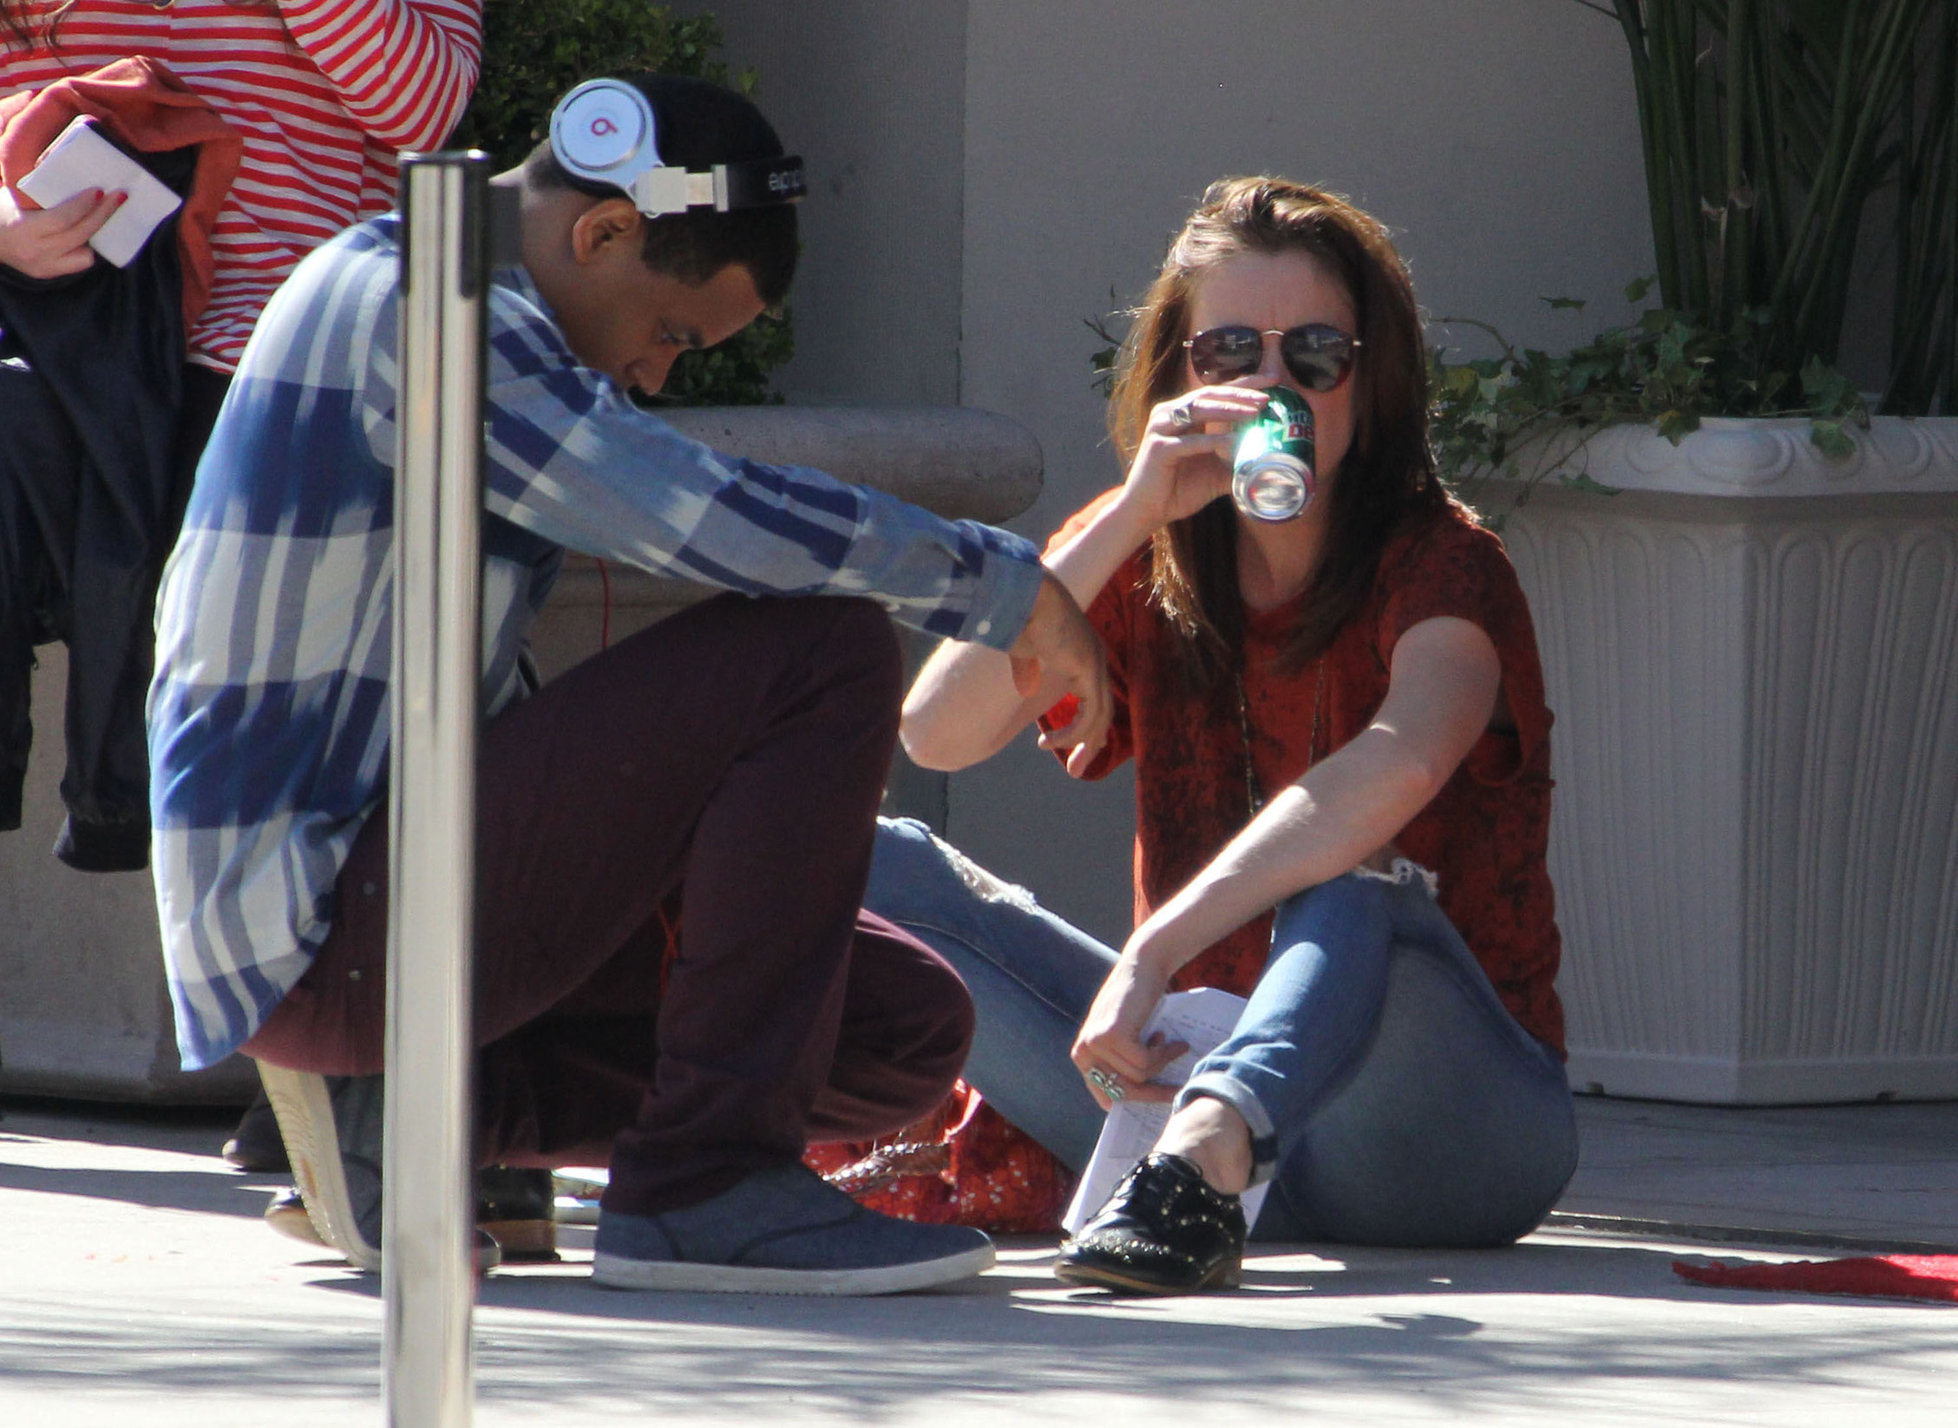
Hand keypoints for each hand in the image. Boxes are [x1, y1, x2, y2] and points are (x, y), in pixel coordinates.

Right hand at [0, 185, 122, 278]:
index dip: (83, 206)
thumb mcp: (14, 195)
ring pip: (85, 256)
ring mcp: (43, 267)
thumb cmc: (0, 210)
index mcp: (23, 229)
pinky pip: (78, 263)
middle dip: (102, 215)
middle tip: (119, 197)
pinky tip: (87, 234)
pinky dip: (85, 248)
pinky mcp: (48, 274)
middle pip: (78, 235)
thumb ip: (40, 190)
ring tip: (103, 214)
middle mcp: (36, 252)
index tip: (99, 191)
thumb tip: (72, 173)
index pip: (62, 219)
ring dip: (96, 234)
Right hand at [1007, 571, 1109, 776]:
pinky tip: (1050, 742)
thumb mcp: (1022, 650)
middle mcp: (1094, 658)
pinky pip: (1090, 713)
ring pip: (1100, 717)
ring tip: (1069, 768)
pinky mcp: (1089, 668)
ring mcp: (1095, 663)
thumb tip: (1026, 690)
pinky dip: (1073, 733)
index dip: (1083, 725)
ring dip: (1083, 745)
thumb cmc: (1018, 615)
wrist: (1021, 594)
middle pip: (1102, 711)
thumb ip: (1027, 670)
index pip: (1093, 696)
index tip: (1065, 747)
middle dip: (1090, 744)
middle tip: (1076, 771)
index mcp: (1081, 653)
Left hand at [1070, 954, 1186, 1108]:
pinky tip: (1164, 1035)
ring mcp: (1096, 1044)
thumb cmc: (1138, 1005)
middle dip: (1155, 1093)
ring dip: (1161, 1063)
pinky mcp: (1113, 1036)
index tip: (1160, 1101)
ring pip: (1139, 1077)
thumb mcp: (1124, 1038)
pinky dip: (1163, 1053)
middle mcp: (1084, 1053)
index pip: (1108, 1098)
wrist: (1143, 966)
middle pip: (1125, 1092)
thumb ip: (1123, 1065)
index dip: (1136, 1101)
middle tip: (1178, 1088)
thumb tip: (1141, 1104)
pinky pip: (1145, 1062)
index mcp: (1083, 1057)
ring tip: (1168, 1043)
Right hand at [1117, 385, 1272, 528]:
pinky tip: (1236, 441)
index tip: (1271, 382)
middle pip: (1209, 394)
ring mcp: (1161, 428)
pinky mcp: (1159, 448)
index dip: (1244, 385)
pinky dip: (1214, 440)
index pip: (1216, 392)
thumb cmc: (1178, 490)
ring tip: (1256, 413)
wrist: (1147, 512)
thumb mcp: (1216, 472)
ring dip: (1230, 410)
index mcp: (1181, 413)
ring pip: (1199, 410)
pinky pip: (1191, 441)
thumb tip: (1270, 458)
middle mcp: (1169, 413)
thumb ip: (1237, 460)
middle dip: (1240, 394)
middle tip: (1267, 398)